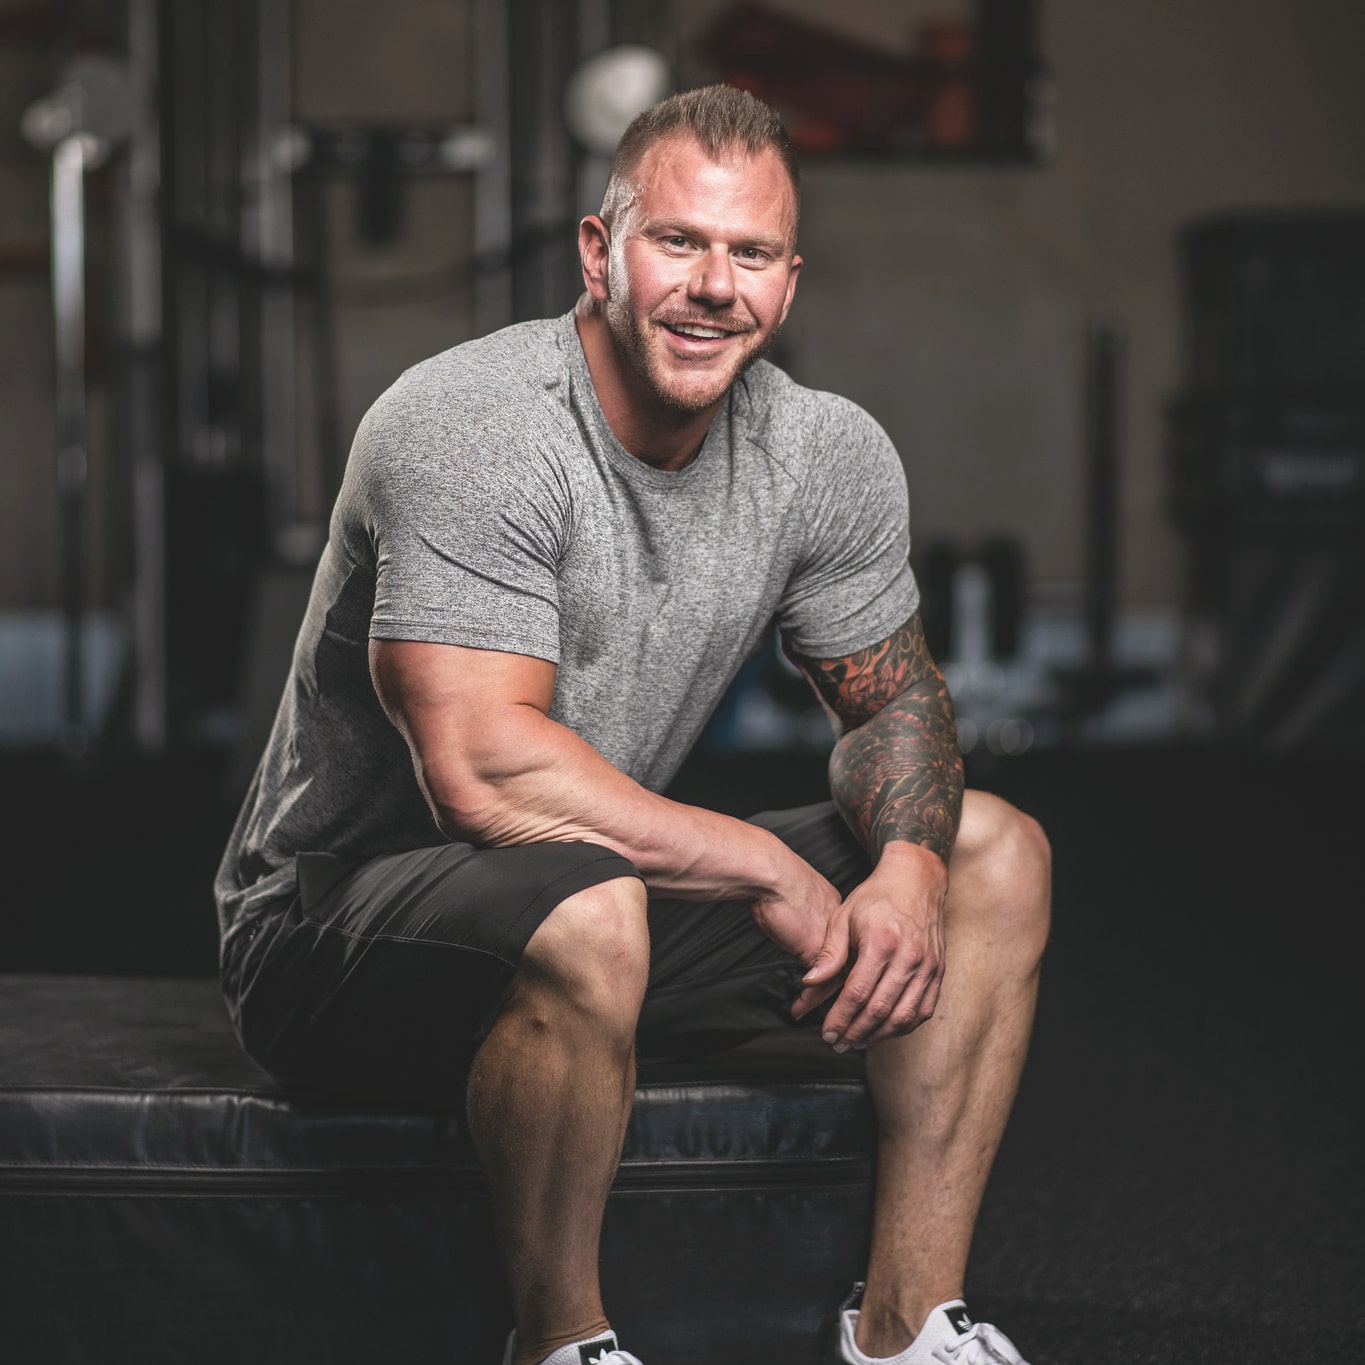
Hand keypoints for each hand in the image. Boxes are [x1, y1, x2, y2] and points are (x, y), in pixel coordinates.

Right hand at [750, 855, 844, 1014]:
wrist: (773, 874)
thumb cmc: (777, 882)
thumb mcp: (796, 902)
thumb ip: (803, 920)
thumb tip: (794, 932)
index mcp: (840, 911)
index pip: (850, 948)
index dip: (843, 967)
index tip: (836, 984)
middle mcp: (843, 928)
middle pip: (852, 966)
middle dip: (842, 992)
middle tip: (834, 1011)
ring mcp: (834, 940)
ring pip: (841, 978)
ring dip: (826, 1001)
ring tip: (810, 1013)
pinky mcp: (819, 951)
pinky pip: (821, 983)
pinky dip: (810, 998)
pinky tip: (799, 1006)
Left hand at [801, 842, 947, 1049]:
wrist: (915, 881)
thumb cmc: (876, 898)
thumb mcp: (843, 917)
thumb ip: (829, 953)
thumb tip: (809, 983)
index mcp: (882, 942)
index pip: (857, 993)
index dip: (840, 1018)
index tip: (826, 1032)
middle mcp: (908, 957)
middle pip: (880, 1010)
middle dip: (855, 1032)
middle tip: (838, 1043)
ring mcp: (927, 966)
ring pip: (903, 1017)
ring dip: (878, 1036)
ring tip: (857, 1042)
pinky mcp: (938, 971)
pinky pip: (923, 1010)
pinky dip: (903, 1027)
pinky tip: (885, 1031)